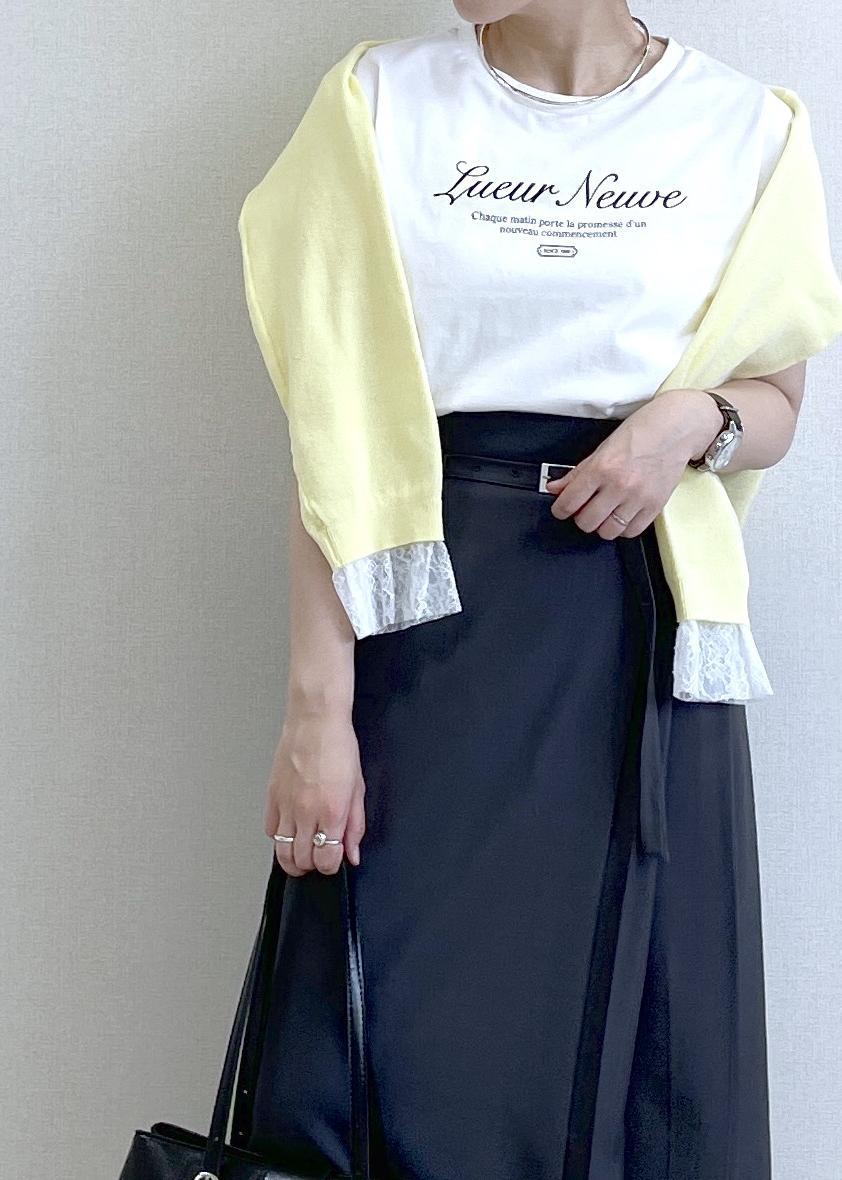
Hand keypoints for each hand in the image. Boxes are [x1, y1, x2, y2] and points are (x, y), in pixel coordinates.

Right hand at [264, 708, 366, 875]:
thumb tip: (352, 852)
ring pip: (283, 852)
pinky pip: (270, 831)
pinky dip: (280, 838)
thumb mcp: (357, 788)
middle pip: (303, 861)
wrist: (315, 721)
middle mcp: (307, 813)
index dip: (332, 867)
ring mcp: (286, 806)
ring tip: (303, 855)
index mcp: (332, 812)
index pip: (327, 860)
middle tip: (319, 859)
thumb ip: (355, 825)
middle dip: (313, 867)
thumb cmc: (338, 747)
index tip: (335, 861)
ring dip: (293, 860)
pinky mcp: (272, 797)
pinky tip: (291, 831)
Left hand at [544, 388, 722, 538]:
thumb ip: (577, 472)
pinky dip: (623, 528)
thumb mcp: (602, 448)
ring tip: (604, 513)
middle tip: (584, 508)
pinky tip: (622, 516)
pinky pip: (632, 531)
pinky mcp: (656, 506)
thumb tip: (556, 488)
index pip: (570, 501)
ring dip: (602, 525)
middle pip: (587, 521)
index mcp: (602, 467)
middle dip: (581, 517)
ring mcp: (639, 498)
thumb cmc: (641, 432)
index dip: (560, 509)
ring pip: (609, 531)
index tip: (561, 509)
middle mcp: (620, 485)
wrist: (676, 428)